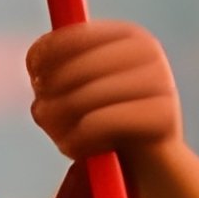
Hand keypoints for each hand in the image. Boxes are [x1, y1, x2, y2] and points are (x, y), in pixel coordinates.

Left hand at [28, 21, 180, 160]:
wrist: (148, 161)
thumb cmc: (102, 118)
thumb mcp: (75, 89)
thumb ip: (52, 68)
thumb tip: (35, 60)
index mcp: (127, 36)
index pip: (70, 37)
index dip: (42, 60)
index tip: (36, 82)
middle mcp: (148, 52)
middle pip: (74, 70)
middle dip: (50, 97)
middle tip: (43, 115)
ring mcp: (161, 82)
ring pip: (84, 97)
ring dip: (60, 122)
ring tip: (60, 136)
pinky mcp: (163, 117)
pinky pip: (100, 123)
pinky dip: (78, 139)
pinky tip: (77, 148)